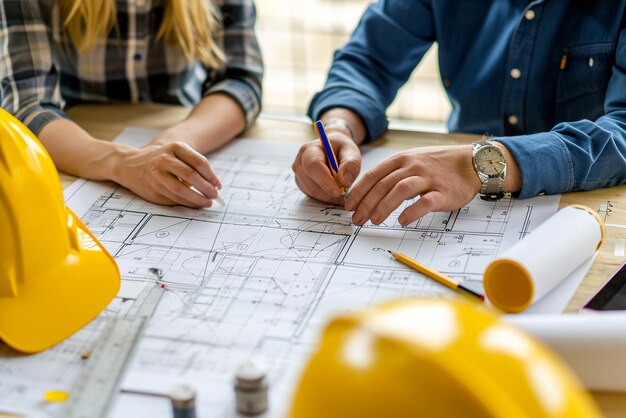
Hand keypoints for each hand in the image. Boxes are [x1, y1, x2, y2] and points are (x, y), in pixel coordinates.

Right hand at [118, 142, 221, 207]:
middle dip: (206, 188)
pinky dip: (187, 203)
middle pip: (191, 175)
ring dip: (198, 199)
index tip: (218, 185)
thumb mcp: (176, 153)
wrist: (130, 165)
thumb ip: (193, 166)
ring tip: (207, 202)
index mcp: (175, 147)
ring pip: (181, 190)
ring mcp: (157, 175)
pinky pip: (174, 198)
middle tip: (214, 195)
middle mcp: (164, 160)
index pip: (199, 162)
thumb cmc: (161, 159)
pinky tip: (195, 204)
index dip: (211, 176)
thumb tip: (214, 185)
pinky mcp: (153, 189)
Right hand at [292, 130, 361, 204]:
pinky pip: (313, 196)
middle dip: (329, 192)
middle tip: (345, 192)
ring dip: (329, 196)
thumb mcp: (351, 152)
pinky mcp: (302, 184)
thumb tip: (345, 182)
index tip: (339, 191)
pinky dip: (326, 197)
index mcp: (309, 149)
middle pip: (311, 183)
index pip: (312, 166)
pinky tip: (334, 190)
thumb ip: (351, 165)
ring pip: (312, 192)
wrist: (333, 150)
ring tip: (342, 190)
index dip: (325, 181)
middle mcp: (300, 162)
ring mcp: (299, 175)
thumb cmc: (341, 149)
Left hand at [345, 145, 480, 225]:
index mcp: (401, 159)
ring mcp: (428, 178)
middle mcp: (412, 166)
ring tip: (374, 220)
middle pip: (383, 184)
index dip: (358, 191)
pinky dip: (412, 211)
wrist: (471, 163)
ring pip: (400, 190)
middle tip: (356, 219)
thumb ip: (391, 174)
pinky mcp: (443, 192)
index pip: (373, 175)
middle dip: (366, 203)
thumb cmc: (437, 165)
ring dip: (384, 206)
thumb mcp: (411, 161)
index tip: (348, 206)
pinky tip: (402, 221)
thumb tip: (367, 192)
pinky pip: (425, 201)